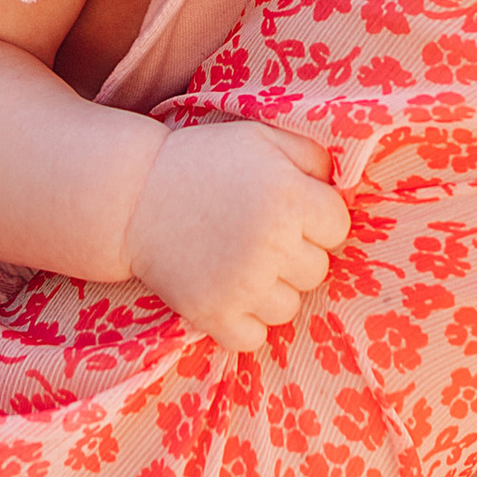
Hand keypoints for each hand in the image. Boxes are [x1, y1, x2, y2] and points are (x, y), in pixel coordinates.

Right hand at [123, 119, 349, 351]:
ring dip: (272, 289)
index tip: (290, 211)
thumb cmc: (206, 161)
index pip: (338, 229)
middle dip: (296, 254)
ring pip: (289, 307)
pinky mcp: (213, 315)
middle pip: (317, 271)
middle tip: (260, 236)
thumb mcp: (263, 138)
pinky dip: (245, 322)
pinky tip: (229, 292)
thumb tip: (343, 186)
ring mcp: (242, 286)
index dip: (317, 219)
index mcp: (289, 199)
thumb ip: (314, 157)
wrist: (133, 196)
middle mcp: (271, 245)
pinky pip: (255, 338)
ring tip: (242, 262)